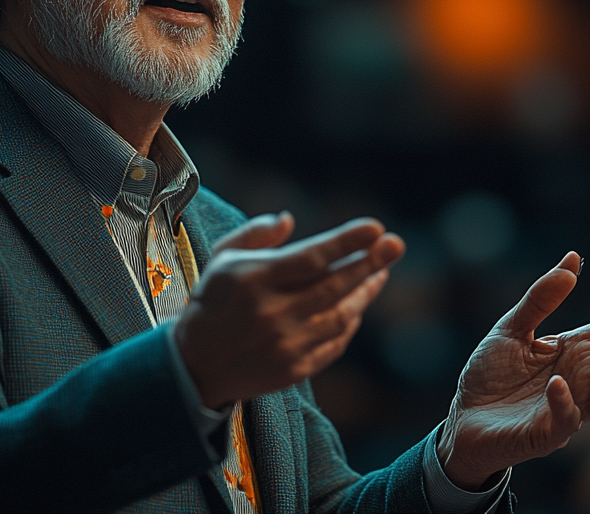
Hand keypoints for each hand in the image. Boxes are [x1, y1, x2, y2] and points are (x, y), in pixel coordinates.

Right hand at [174, 213, 404, 408]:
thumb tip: (289, 219)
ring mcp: (286, 345)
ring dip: (365, 292)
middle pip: (334, 285)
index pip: (311, 257)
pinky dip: (349, 322)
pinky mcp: (294, 370)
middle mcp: (273, 314)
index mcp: (254, 281)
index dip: (347, 242)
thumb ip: (255, 235)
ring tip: (380, 272)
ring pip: (341, 315)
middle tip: (396, 244)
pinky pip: (335, 342)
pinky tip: (356, 305)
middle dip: (371, 262)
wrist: (193, 366)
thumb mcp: (221, 259)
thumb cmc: (212, 302)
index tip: (376, 228)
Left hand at [437, 252, 589, 489]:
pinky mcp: (549, 433)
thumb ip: (541, 298)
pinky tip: (557, 383)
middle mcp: (583, 377)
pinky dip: (565, 401)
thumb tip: (573, 259)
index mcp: (576, 349)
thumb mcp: (512, 328)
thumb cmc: (490, 375)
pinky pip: (567, 418)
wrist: (462, 420)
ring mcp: (571, 406)